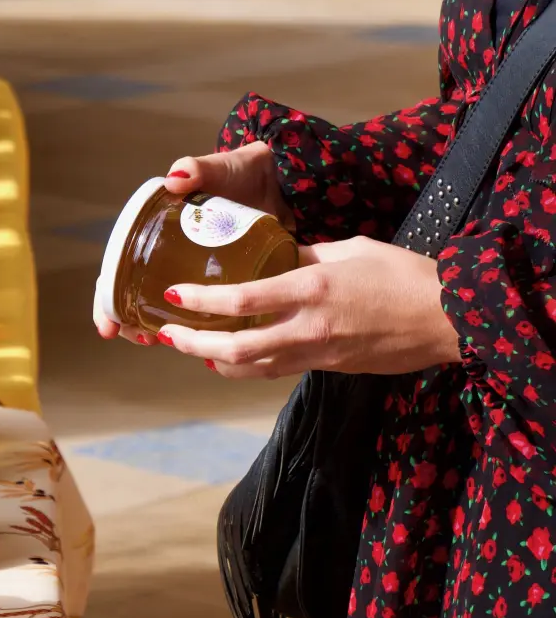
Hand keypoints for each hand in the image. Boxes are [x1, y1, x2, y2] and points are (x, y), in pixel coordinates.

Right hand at [93, 141, 291, 344]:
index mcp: (157, 228)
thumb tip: (174, 178)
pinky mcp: (224, 278)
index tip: (108, 326)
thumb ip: (197, 169)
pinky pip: (202, 308)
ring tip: (160, 342)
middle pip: (135, 293)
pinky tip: (201, 340)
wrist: (276, 180)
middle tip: (139, 339)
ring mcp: (195, 268)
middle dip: (128, 321)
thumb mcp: (217, 168)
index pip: (119, 266)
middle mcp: (169, 252)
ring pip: (165, 305)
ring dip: (157, 326)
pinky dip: (196, 325)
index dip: (107, 298)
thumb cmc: (240, 171)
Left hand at [156, 237, 461, 377]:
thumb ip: (308, 253)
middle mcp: (310, 327)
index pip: (242, 300)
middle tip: (168, 336)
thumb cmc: (405, 274)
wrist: (448, 318)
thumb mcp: (352, 248)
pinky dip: (251, 366)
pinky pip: (281, 370)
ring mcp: (321, 354)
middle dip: (195, 345)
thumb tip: (279, 254)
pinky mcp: (332, 368)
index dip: (201, 301)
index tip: (173, 294)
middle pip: (237, 350)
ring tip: (193, 349)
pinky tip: (237, 358)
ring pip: (255, 369)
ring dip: (217, 362)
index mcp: (313, 289)